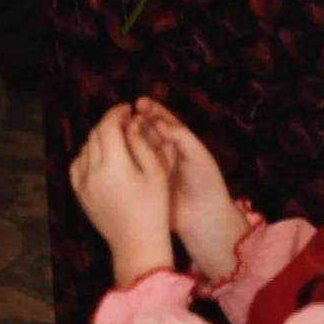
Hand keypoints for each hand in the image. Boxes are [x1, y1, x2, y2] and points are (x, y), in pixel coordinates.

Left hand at [70, 106, 175, 285]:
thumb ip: (141, 143)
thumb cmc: (153, 209)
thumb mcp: (156, 172)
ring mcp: (82, 183)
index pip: (108, 126)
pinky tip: (102, 158)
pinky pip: (78, 165)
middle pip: (95, 134)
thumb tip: (131, 123)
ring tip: (116, 140)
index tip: (128, 109)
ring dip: (99, 138)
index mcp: (112, 164)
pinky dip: (87, 155)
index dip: (117, 113)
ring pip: (86, 148)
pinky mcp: (79, 194)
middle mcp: (92, 171)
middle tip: (125, 122)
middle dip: (109, 123)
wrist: (137, 245)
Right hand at [132, 99, 245, 281]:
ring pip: (141, 147)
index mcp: (181, 143)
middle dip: (138, 121)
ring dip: (131, 137)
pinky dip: (127, 156)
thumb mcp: (198, 155)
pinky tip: (117, 150)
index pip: (165, 121)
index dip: (153, 110)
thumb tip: (159, 122)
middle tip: (125, 115)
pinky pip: (136, 166)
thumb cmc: (206, 184)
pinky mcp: (147, 184)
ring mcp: (155, 169)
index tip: (139, 103)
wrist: (205, 220)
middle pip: (150, 131)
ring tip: (120, 129)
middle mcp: (167, 153)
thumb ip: (180, 137)